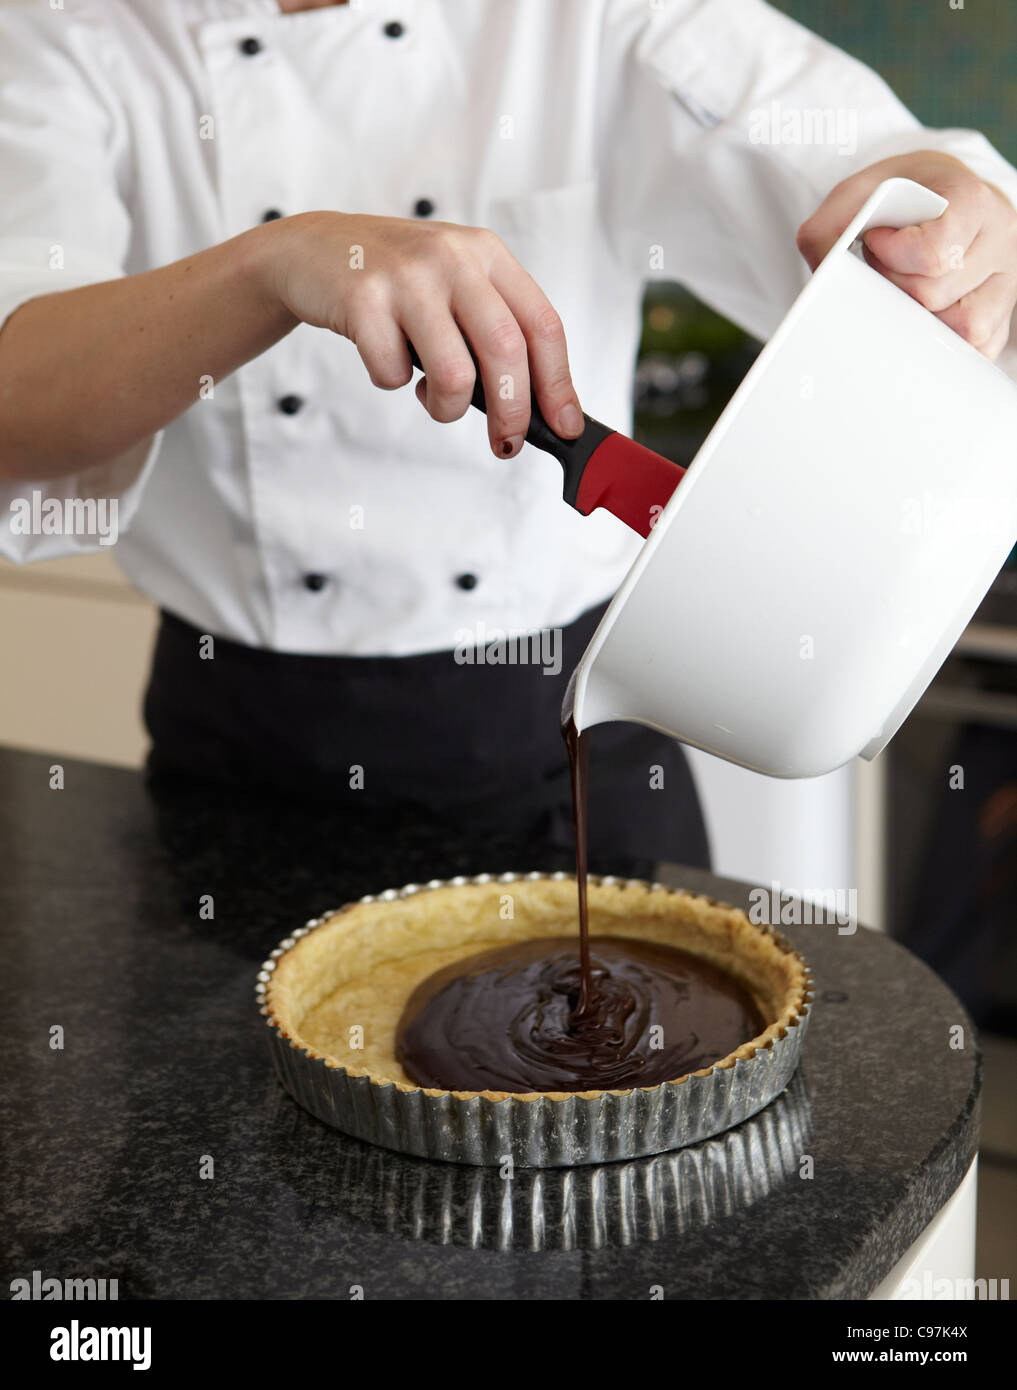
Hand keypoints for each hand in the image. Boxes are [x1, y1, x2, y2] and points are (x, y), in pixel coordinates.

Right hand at [258, 210, 583, 456]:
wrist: (313, 250)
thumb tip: (540, 405)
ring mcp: (406, 277)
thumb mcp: (456, 284)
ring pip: (454, 374)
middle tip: (504, 442)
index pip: (543, 326)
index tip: (563, 425)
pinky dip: (391, 383)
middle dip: (512, 413)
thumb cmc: (396, 281)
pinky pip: (393, 374)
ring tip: (432, 398)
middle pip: (507, 353)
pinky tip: (384, 357)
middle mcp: (453, 258)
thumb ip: (495, 329)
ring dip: (447, 408)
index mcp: (487, 255)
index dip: (558, 384)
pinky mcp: (362, 299)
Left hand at [796, 151, 1016, 359]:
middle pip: (935, 294)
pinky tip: (924, 318)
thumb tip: (824, 280)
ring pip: (962, 328)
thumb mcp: (856, 194)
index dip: (892, 256)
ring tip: (906, 288)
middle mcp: (1000, 238)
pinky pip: (979, 348)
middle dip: (894, 286)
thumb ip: (828, 230)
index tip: (875, 241)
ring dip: (919, 318)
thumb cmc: (899, 199)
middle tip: (885, 264)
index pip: (933, 252)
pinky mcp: (1002, 316)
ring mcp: (1007, 280)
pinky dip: (944, 343)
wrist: (935, 196)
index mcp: (973, 200)